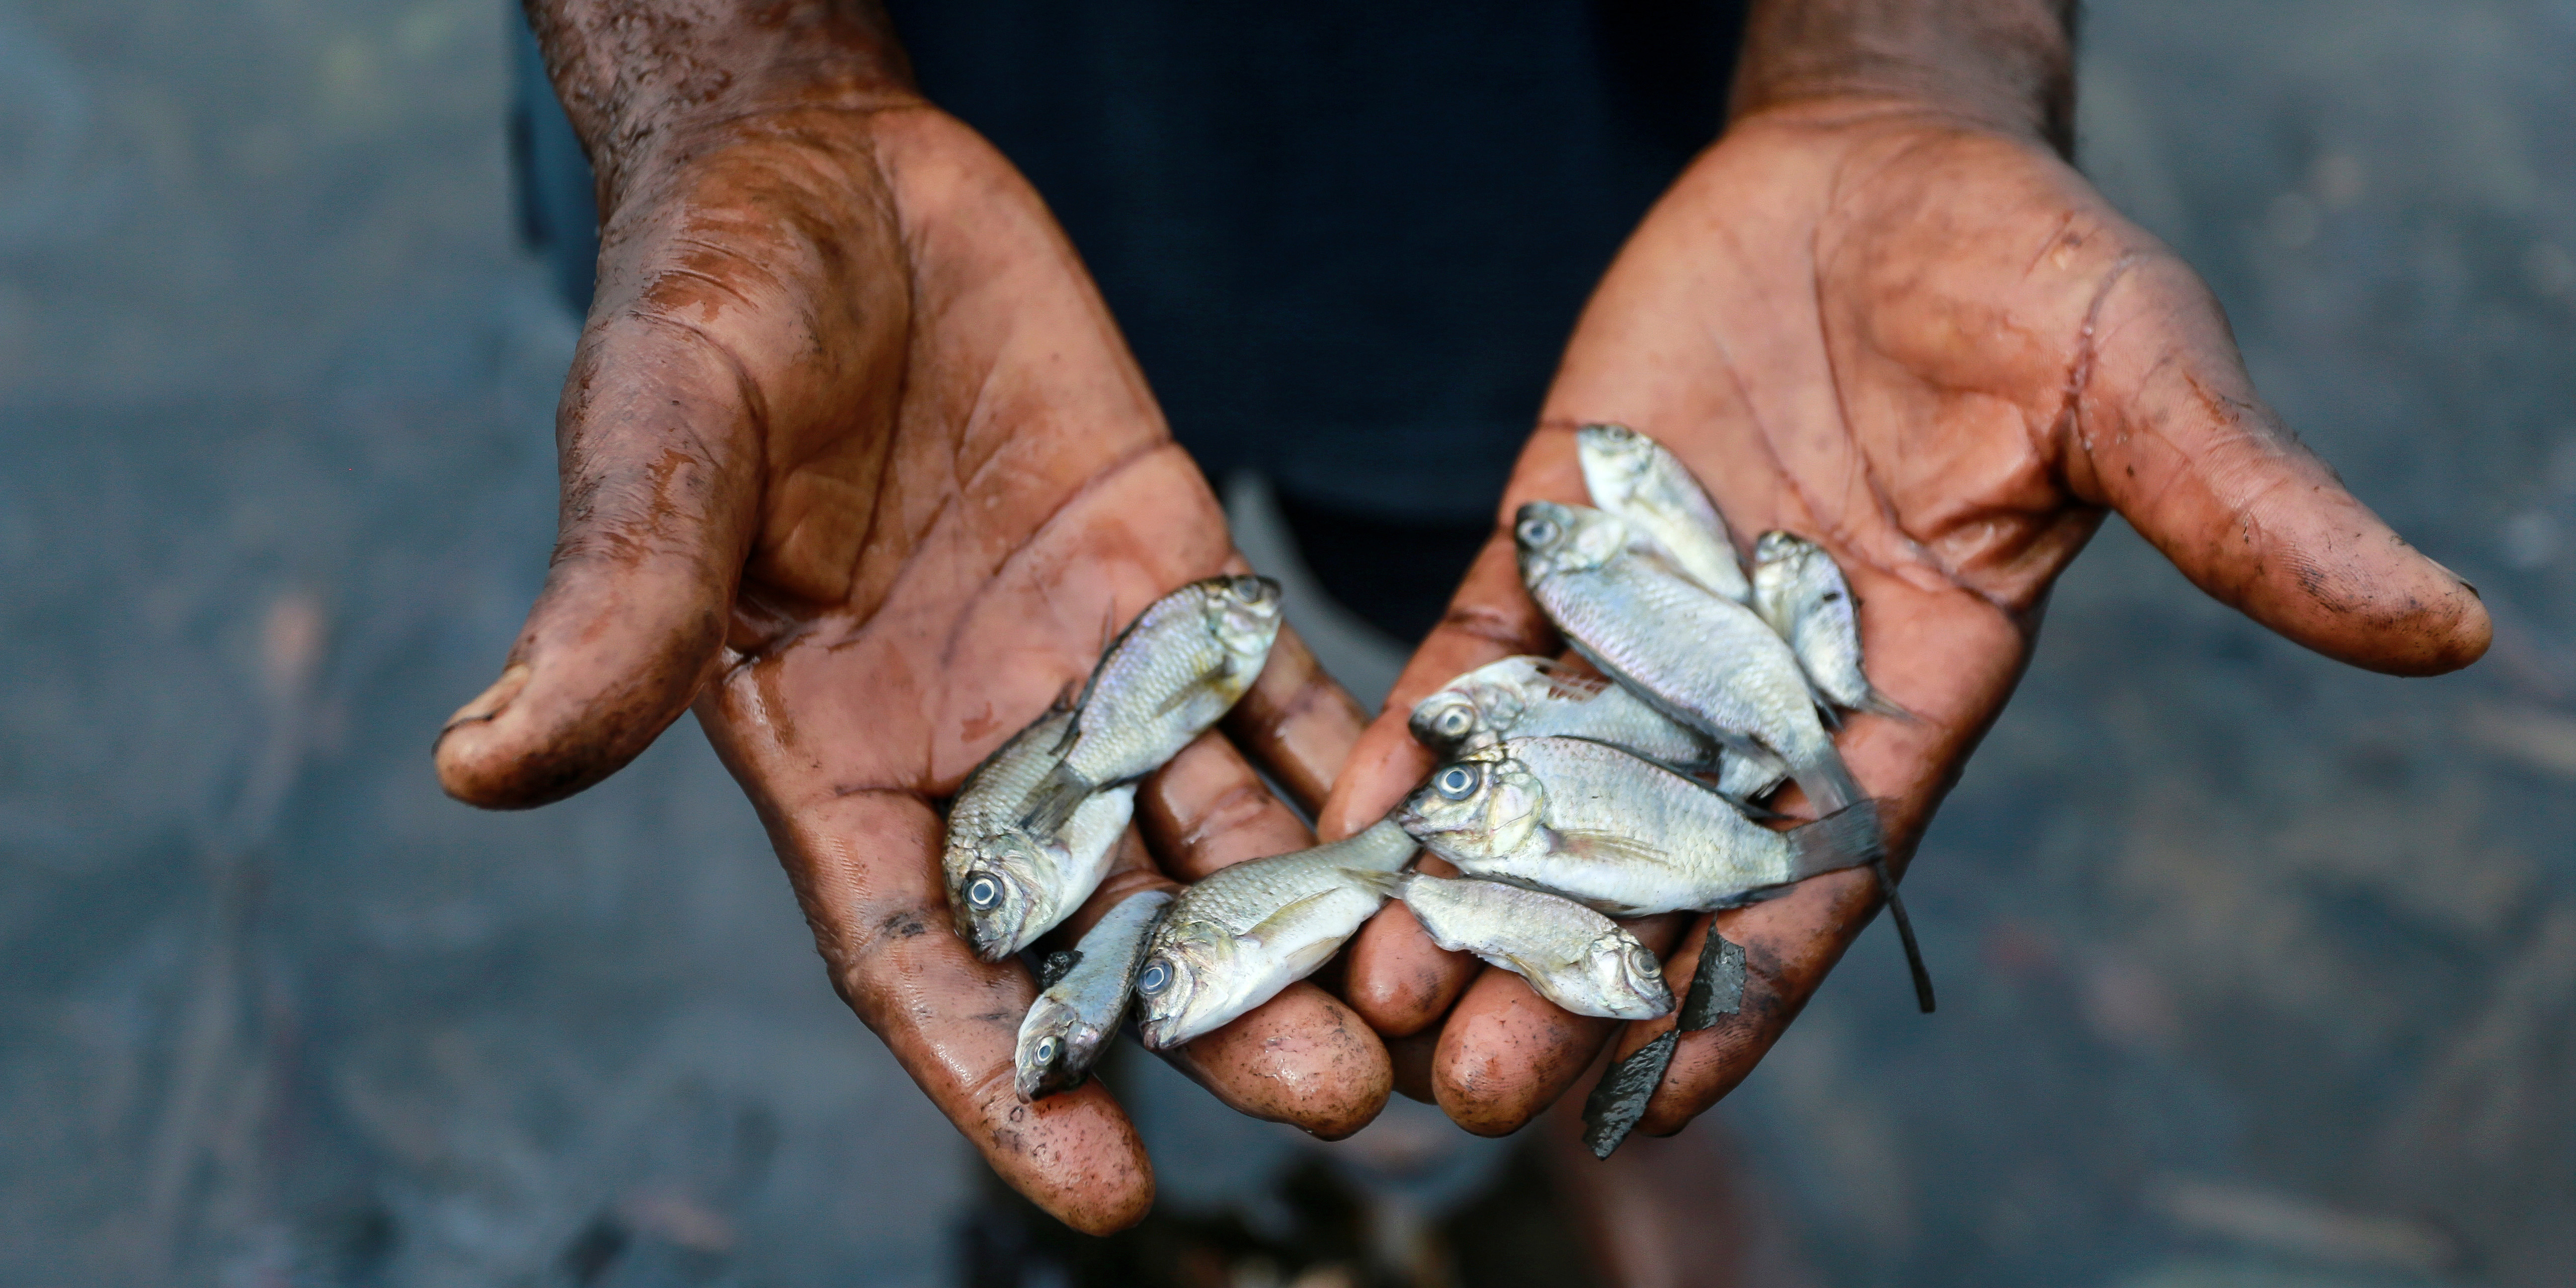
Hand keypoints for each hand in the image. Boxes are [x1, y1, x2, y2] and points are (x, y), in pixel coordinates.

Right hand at [434, 13, 1383, 1232]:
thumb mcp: (661, 439)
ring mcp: (1083, 663)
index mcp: (827, 754)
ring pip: (1210, 828)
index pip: (914, 950)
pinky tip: (1452, 833)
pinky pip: (1276, 694)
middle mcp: (970, 742)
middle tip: (1331, 1097)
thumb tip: (482, 767)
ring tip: (1414, 1008)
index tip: (1099, 1187)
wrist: (831, 167)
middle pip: (1098, 917)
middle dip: (1205, 1014)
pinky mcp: (1173, 570)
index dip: (996, 1072)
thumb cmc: (712, 298)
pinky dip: (1358, 767)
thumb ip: (618, 607)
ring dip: (1309, 918)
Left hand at [1319, 93, 2489, 1134]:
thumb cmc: (2026, 266)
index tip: (1654, 1097)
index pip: (1820, 883)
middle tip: (1465, 1081)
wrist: (1876, 162)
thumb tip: (2443, 624)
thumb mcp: (2137, 379)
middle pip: (1651, 876)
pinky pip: (1464, 674)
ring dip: (1455, 903)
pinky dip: (1402, 754)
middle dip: (1563, 980)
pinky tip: (1326, 835)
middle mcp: (1758, 696)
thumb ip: (2244, 511)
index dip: (1744, 996)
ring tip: (1364, 1002)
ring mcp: (1640, 628)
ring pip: (1534, 801)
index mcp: (1905, 699)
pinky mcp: (1549, 550)